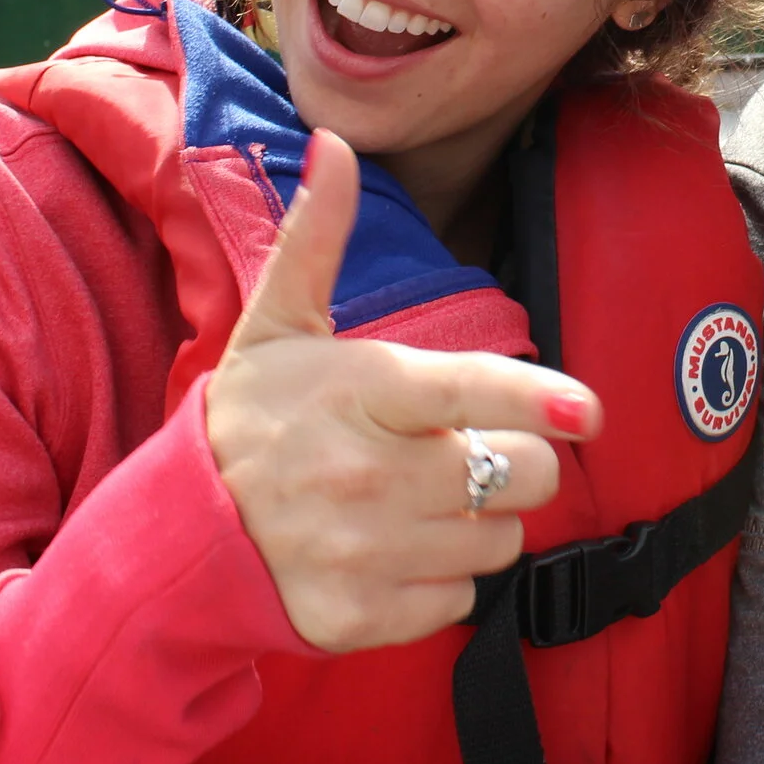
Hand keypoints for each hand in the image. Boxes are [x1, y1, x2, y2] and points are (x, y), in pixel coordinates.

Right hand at [205, 128, 602, 652]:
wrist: (177, 535)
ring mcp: (363, 553)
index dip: (534, 399)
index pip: (465, 392)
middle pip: (518, 473)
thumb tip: (336, 144)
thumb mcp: (275, 323)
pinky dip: (442, 580)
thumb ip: (316, 237)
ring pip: (500, 541)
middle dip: (516, 459)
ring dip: (480, 521)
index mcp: (357, 393)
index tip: (586, 410)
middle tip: (464, 450)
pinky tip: (395, 552)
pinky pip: (458, 601)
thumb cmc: (248, 418)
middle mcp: (365, 476)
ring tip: (421, 500)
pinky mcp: (360, 619)